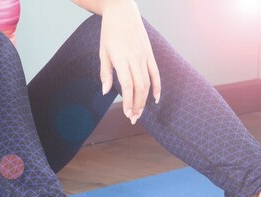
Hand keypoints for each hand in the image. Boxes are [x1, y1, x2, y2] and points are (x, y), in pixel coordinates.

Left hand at [99, 0, 160, 124]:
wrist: (122, 13)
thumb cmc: (109, 33)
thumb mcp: (102, 52)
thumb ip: (105, 73)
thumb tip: (106, 91)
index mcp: (121, 59)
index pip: (127, 86)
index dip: (128, 102)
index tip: (126, 114)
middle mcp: (135, 58)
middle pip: (139, 87)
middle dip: (137, 105)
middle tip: (133, 118)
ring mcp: (144, 56)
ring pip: (147, 82)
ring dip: (144, 100)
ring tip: (139, 112)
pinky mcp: (150, 53)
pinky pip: (155, 73)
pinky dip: (157, 86)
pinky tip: (155, 99)